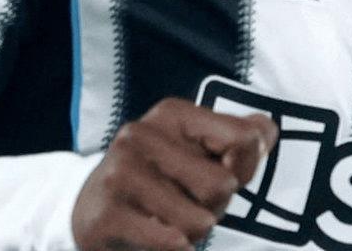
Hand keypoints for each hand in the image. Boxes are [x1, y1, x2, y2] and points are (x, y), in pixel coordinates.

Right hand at [71, 97, 277, 250]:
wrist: (85, 208)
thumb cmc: (158, 176)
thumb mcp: (197, 147)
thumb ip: (240, 137)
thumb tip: (266, 133)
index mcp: (173, 113)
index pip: (244, 138)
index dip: (246, 168)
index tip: (228, 175)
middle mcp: (142, 135)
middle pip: (222, 186)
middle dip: (216, 207)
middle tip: (192, 206)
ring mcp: (120, 173)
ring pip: (199, 221)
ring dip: (193, 234)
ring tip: (170, 222)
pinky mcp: (104, 215)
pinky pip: (170, 243)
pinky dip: (175, 249)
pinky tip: (157, 238)